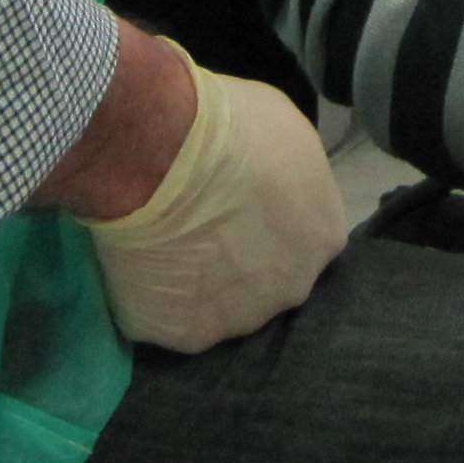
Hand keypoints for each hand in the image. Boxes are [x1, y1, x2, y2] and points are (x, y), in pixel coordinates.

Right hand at [83, 46, 348, 352]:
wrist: (159, 157)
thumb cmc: (230, 127)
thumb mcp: (286, 132)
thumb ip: (291, 177)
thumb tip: (275, 187)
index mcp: (323, 238)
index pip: (307, 241)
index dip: (272, 224)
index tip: (243, 207)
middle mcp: (290, 290)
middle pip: (268, 283)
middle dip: (242, 261)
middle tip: (203, 228)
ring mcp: (236, 320)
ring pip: (219, 308)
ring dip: (199, 286)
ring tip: (166, 247)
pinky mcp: (183, 335)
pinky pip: (168, 320)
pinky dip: (155, 299)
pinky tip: (139, 266)